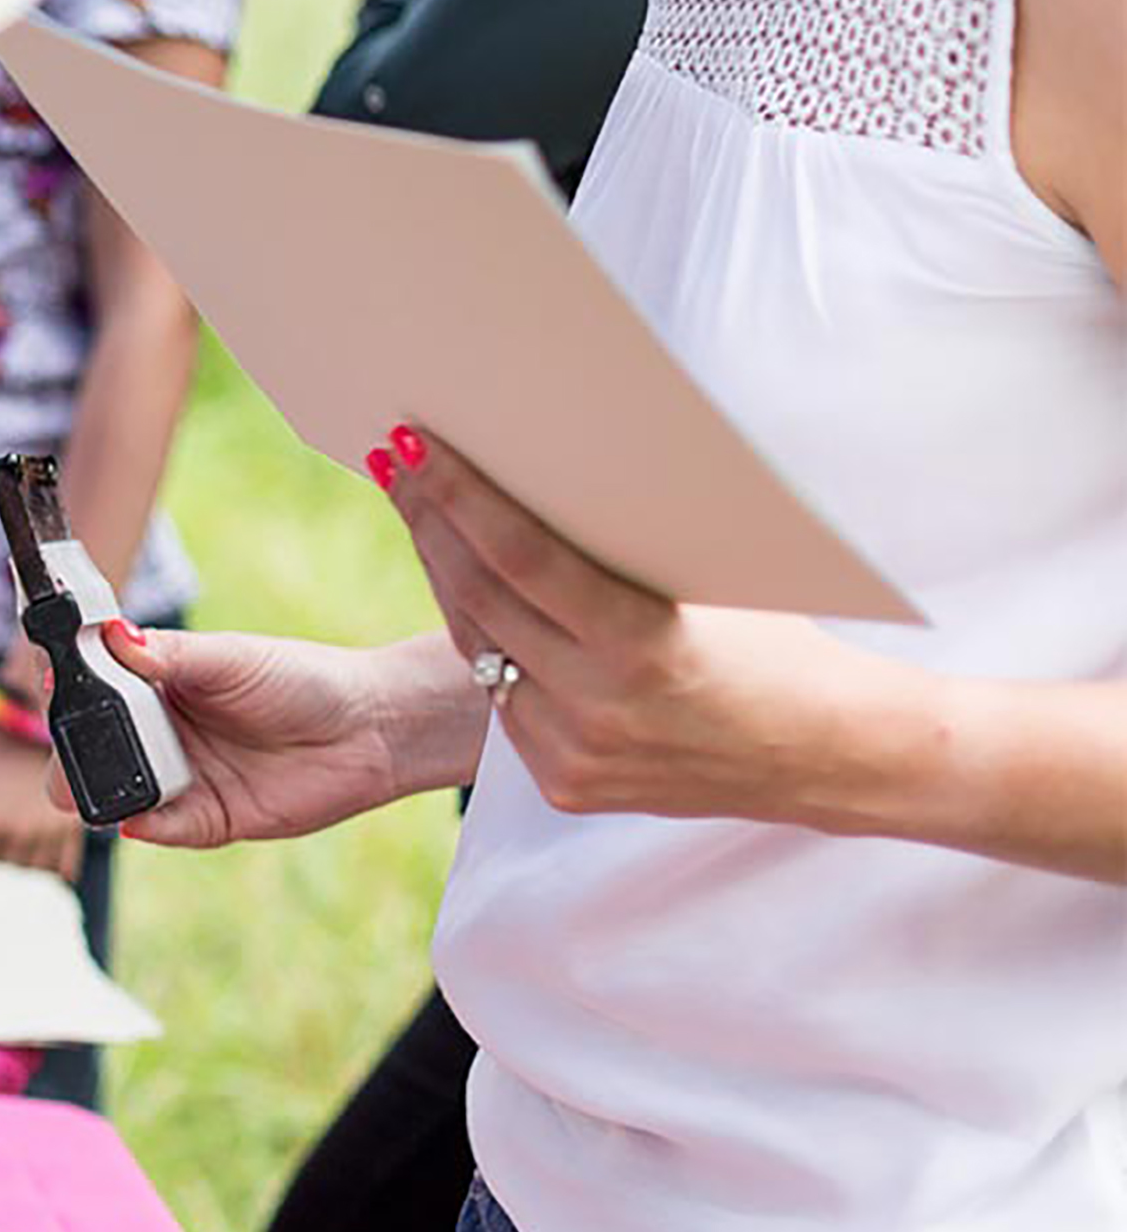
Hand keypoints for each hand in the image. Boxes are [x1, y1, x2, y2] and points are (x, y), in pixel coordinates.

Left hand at [0, 720, 82, 876]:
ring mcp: (45, 831)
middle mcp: (15, 830)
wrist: (34, 719)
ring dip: (21, 885)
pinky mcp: (70, 828)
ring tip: (12, 892)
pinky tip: (40, 883)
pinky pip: (64, 869)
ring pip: (32, 877)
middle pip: (1, 877)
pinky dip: (52, 879)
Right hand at [75, 622, 460, 846]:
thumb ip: (168, 653)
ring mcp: (179, 779)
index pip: (91, 690)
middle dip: (68, 754)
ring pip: (116, 793)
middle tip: (67, 746)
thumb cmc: (301, 681)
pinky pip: (160, 828)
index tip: (52, 684)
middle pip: (91, 750)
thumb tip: (110, 634)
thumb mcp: (229, 658)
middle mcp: (158, 735)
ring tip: (93, 785)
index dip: (66, 690)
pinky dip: (143, 825)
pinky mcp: (205, 820)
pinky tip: (136, 817)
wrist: (368, 730)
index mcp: (155, 686)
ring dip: (98, 793)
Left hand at [380, 423, 864, 821]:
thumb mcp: (716, 583)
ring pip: (480, 651)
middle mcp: (596, 709)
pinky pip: (504, 700)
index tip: (416, 445)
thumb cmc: (786, 645)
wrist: (835, 755)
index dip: (460, 496)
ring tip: (421, 513)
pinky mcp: (567, 786)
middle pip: (481, 599)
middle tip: (397, 462)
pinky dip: (486, 641)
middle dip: (433, 523)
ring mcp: (575, 756)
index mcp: (640, 649)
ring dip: (445, 577)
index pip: (520, 557)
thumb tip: (540, 467)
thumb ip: (627, 550)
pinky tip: (465, 587)